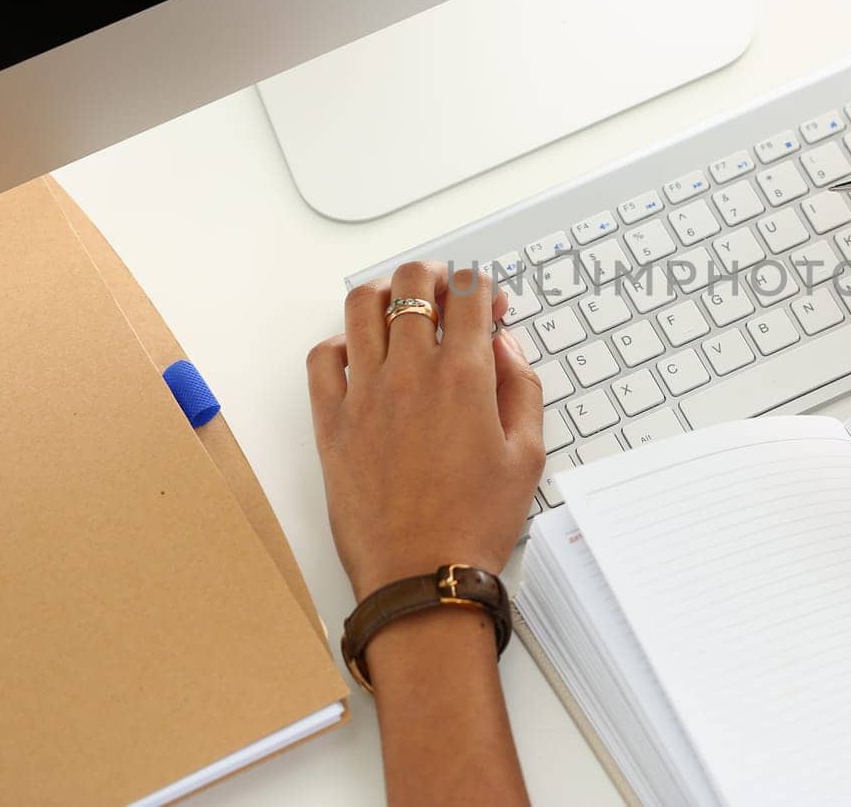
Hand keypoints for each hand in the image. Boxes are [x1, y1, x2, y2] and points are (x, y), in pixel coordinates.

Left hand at [306, 262, 544, 598]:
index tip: (487, 298)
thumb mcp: (528, 455)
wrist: (423, 577)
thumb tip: (505, 347)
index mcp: (465, 377)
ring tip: (400, 304)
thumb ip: (521, 388)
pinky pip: (323, 358)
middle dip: (435, 274)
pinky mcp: (332, 422)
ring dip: (385, 291)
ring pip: (361, 306)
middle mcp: (411, 373)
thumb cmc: (476, 525)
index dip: (480, 285)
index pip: (468, 294)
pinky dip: (341, 342)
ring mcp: (365, 394)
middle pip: (413, 283)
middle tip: (446, 290)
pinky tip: (361, 355)